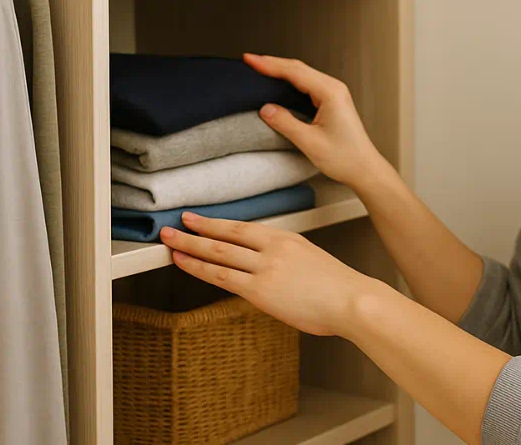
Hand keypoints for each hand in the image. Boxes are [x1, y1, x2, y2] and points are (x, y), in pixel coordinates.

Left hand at [161, 213, 385, 337]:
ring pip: (217, 253)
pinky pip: (222, 276)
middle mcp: (272, 248)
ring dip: (189, 246)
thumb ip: (286, 261)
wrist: (352, 300)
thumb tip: (266, 270)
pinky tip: (183, 263)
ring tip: (168, 241)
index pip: (242, 228)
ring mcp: (265, 268)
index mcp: (286, 238)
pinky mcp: (261, 290)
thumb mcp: (310, 261)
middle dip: (195, 231)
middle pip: (225, 236)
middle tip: (172, 225)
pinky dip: (198, 268)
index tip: (196, 219)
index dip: (215, 223)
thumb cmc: (338, 288)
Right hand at [244, 53, 392, 190]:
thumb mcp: (310, 142)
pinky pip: (308, 84)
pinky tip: (279, 82)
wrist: (364, 168)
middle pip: (298, 68)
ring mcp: (334, 93)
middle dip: (273, 63)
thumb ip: (285, 123)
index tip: (250, 60)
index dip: (270, 65)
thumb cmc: (345, 157)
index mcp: (330, 93)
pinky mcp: (332, 101)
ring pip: (303, 74)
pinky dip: (290, 80)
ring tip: (260, 67)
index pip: (294, 72)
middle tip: (250, 60)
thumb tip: (265, 109)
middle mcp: (334, 88)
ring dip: (281, 70)